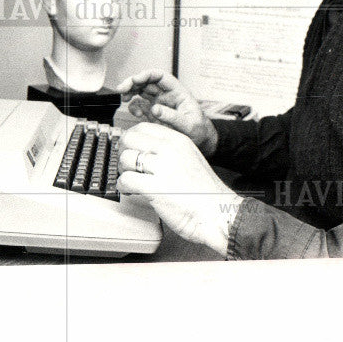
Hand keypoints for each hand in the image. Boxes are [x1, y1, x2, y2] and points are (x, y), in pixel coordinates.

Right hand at [115, 70, 217, 156]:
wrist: (200, 142)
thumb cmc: (199, 131)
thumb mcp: (190, 125)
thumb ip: (173, 117)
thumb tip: (156, 109)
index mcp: (177, 92)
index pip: (160, 76)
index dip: (147, 75)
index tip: (136, 80)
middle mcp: (167, 96)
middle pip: (147, 82)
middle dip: (133, 82)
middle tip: (122, 88)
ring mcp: (159, 104)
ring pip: (141, 91)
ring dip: (130, 92)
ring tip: (123, 97)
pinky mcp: (153, 114)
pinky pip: (140, 105)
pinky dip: (133, 107)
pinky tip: (135, 113)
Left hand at [116, 122, 239, 256]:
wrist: (219, 214)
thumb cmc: (205, 192)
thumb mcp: (189, 158)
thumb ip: (169, 150)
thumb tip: (144, 149)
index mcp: (178, 141)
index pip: (142, 127)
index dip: (131, 139)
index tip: (130, 149)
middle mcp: (170, 150)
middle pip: (129, 138)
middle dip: (124, 152)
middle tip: (128, 165)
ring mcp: (162, 168)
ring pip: (125, 159)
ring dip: (123, 171)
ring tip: (132, 180)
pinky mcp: (155, 188)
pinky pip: (125, 180)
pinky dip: (123, 186)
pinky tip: (131, 191)